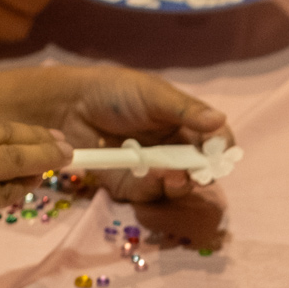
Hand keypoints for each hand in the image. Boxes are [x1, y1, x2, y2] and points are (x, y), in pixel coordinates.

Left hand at [0, 66, 233, 237]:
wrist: (69, 107)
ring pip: (178, 187)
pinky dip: (152, 188)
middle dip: (199, 173)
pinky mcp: (132, 186)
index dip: (220, 150)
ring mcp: (154, 170)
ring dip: (178, 183)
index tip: (217, 156)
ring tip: (170, 176)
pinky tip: (146, 176)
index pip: (215, 141)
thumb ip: (186, 109)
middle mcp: (174, 149)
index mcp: (185, 123)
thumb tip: (220, 120)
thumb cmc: (114, 92)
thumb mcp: (153, 94)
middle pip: (200, 170)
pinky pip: (150, 195)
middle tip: (192, 172)